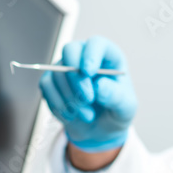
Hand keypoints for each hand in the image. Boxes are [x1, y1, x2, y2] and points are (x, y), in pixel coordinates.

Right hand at [39, 36, 136, 152]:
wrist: (100, 128)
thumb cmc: (115, 112)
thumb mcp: (125, 108)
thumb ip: (116, 96)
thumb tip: (99, 85)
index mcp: (108, 56)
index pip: (96, 43)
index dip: (91, 55)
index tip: (89, 72)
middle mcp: (85, 56)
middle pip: (71, 51)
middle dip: (76, 78)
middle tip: (87, 100)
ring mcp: (66, 67)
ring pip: (57, 72)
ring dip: (70, 98)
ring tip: (87, 115)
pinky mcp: (52, 80)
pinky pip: (47, 86)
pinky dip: (58, 104)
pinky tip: (72, 115)